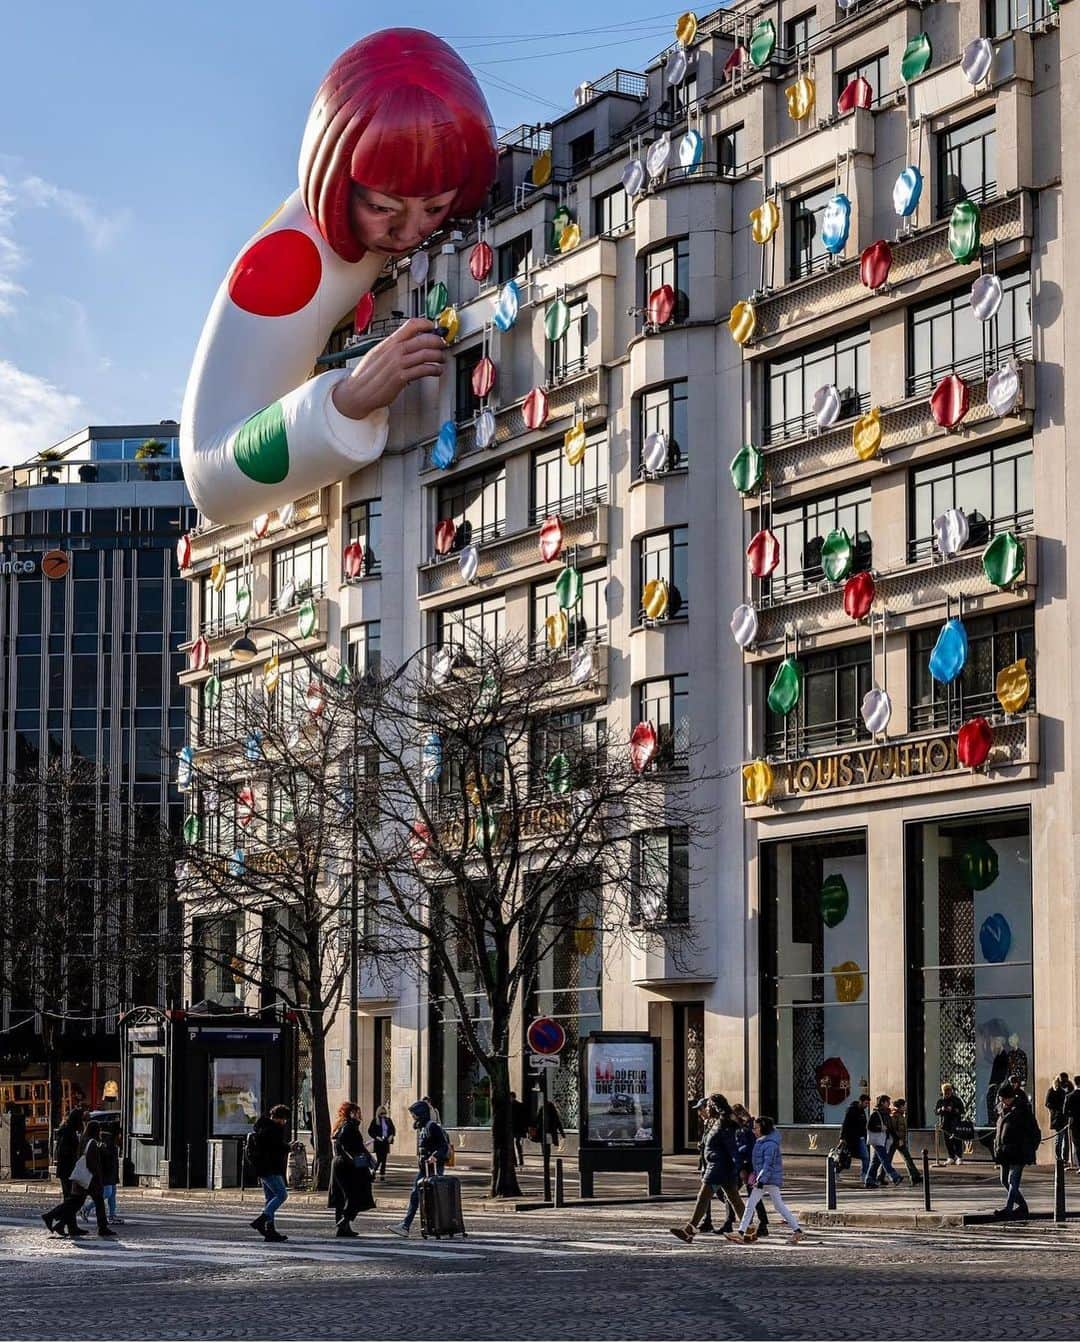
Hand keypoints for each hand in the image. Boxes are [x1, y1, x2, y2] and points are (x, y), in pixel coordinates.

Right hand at [331, 317, 445, 420]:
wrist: (356, 392)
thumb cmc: (366, 375)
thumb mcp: (377, 354)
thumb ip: (392, 347)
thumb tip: (406, 342)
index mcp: (388, 343)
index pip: (410, 325)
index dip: (425, 324)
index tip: (433, 326)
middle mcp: (394, 351)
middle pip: (422, 339)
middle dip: (437, 340)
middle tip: (443, 343)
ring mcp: (398, 364)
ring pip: (425, 354)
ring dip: (438, 356)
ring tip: (442, 358)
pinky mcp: (401, 378)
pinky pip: (423, 370)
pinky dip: (434, 369)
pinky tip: (437, 370)